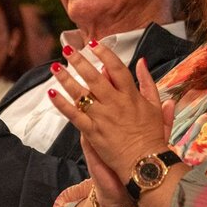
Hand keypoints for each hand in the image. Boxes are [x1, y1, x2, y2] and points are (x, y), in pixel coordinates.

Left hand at [48, 43, 167, 182]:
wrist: (145, 163)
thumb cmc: (151, 135)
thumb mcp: (155, 105)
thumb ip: (147, 81)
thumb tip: (140, 61)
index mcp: (131, 96)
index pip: (116, 68)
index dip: (105, 54)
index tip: (94, 44)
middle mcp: (115, 104)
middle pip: (94, 77)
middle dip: (79, 61)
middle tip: (68, 49)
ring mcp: (102, 118)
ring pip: (81, 94)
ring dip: (66, 79)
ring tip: (55, 67)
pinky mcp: (92, 132)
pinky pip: (74, 115)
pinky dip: (62, 104)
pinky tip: (52, 93)